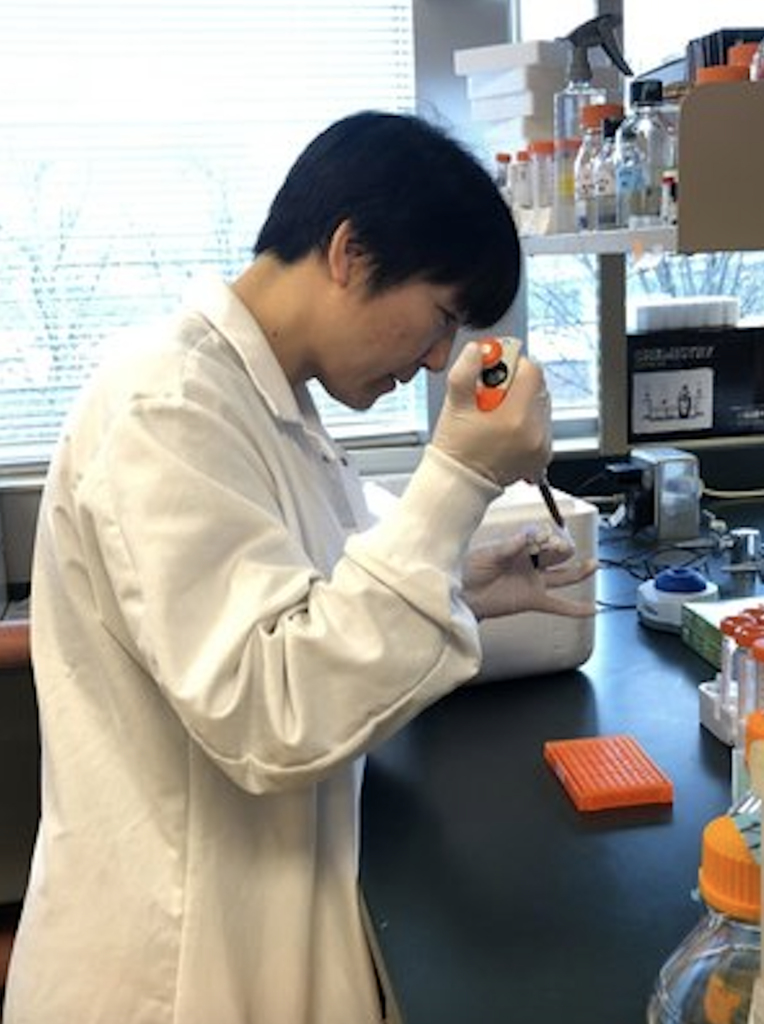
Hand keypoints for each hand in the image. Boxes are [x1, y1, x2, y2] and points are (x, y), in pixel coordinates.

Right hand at [431, 341, 551, 487]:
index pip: (531, 370)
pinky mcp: (543, 454)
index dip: (512, 364)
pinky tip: (506, 429)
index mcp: (515, 416)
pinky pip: (542, 424)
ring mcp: (541, 444)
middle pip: (537, 386)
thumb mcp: (454, 404)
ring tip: (497, 417)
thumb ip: (466, 371)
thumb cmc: (456, 448)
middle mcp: (534, 431)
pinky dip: (527, 421)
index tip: (495, 370)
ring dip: (522, 403)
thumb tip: (478, 350)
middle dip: (516, 385)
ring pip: (540, 404)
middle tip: (491, 397)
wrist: (461, 482)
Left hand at [463, 526, 597, 619]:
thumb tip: (525, 537)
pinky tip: (590, 609)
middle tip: (562, 547)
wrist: (460, 596)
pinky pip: (558, 605)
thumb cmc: (467, 571)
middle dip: (561, 548)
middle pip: (555, 553)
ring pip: (563, 576)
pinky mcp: (532, 600)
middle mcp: (529, 563)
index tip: (544, 537)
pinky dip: (574, 608)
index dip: (546, 536)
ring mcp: (533, 581)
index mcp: (518, 546)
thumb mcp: (487, 554)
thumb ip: (507, 547)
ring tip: (593, 565)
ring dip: (579, 570)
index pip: (541, 537)